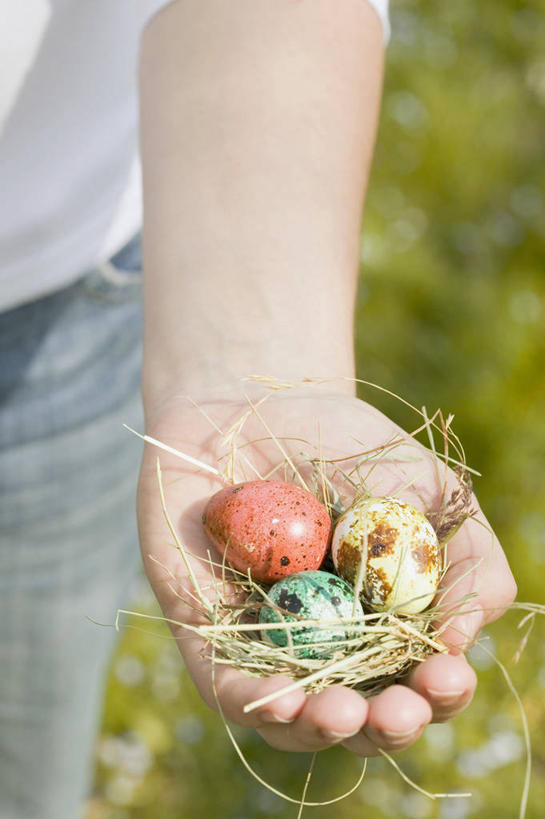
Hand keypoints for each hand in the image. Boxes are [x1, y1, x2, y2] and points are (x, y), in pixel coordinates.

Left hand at [136, 387, 516, 755]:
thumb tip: (458, 641)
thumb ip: (467, 557)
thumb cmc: (347, 444)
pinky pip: (226, 684)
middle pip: (363, 716)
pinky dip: (254, 702)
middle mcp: (331, 644)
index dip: (440, 691)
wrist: (255, 402)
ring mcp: (268, 643)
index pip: (420, 680)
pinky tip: (281, 700)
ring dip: (321, 727)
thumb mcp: (427, 487)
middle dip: (386, 725)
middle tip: (398, 711)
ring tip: (344, 713)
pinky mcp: (205, 632)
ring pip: (295, 717)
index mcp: (387, 620)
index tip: (447, 674)